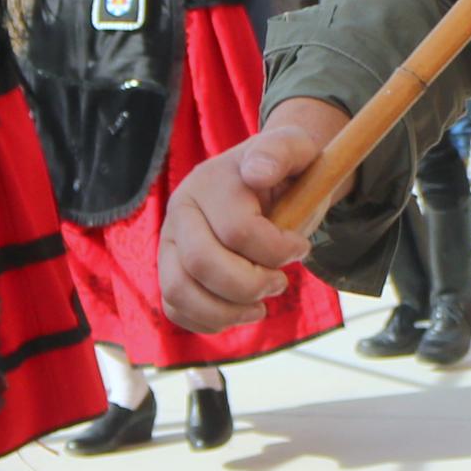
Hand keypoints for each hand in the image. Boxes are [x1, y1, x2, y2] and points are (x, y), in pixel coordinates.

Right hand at [163, 102, 349, 331]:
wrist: (265, 180)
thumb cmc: (285, 171)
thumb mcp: (294, 150)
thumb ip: (282, 152)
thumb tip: (257, 172)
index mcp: (210, 181)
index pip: (238, 231)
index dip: (277, 250)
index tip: (301, 247)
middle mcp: (180, 210)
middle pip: (202, 264)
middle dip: (250, 285)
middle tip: (280, 282)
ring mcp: (170, 242)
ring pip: (179, 291)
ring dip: (228, 311)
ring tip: (260, 305)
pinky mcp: (169, 269)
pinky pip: (174, 308)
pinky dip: (209, 321)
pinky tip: (240, 311)